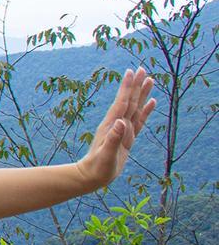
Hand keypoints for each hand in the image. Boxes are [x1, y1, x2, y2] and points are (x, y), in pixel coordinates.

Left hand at [77, 67, 155, 188]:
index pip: (122, 102)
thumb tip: (122, 122)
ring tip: (150, 80)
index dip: (127, 87)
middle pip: (130, 101)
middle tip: (143, 68)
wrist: (92, 176)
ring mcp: (123, 130)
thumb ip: (114, 139)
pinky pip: (139, 120)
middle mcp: (117, 124)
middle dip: (136, 85)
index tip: (131, 71)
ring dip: (142, 94)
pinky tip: (151, 102)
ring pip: (136, 108)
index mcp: (112, 125)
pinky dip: (146, 110)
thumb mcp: (106, 154)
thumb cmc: (98, 167)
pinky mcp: (128, 137)